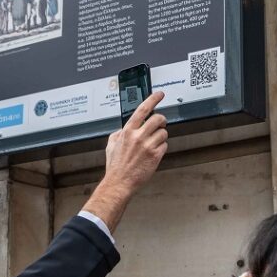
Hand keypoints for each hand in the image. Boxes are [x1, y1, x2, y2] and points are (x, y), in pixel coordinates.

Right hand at [83, 91, 167, 231]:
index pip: (143, 109)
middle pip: (158, 119)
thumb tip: (123, 129)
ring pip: (164, 133)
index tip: (159, 94)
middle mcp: (138, 136)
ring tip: (153, 144)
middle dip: (161, 121)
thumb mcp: (111, 145)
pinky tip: (153, 153)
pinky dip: (161, 148)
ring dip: (161, 137)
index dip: (153, 99)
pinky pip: (165, 145)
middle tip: (160, 124)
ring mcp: (148, 146)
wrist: (120, 182)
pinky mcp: (155, 156)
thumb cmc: (115, 166)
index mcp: (127, 131)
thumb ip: (118, 134)